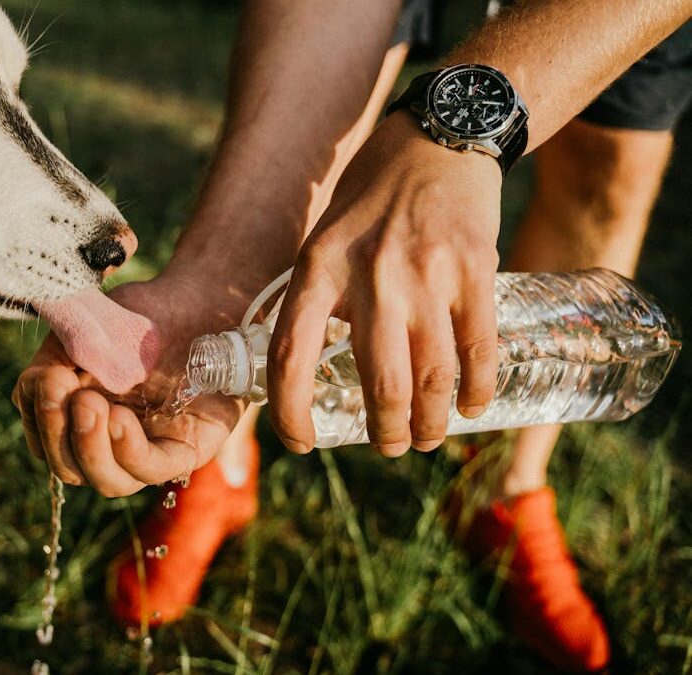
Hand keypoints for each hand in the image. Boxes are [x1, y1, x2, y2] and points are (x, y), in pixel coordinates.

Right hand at [12, 269, 250, 495]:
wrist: (199, 301)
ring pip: (109, 481)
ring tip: (90, 405)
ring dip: (90, 447)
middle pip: (69, 468)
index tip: (45, 378)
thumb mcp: (88, 327)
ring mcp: (148, 449)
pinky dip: (128, 450)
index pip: (44, 440)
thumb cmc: (141, 315)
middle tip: (61, 388)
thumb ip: (58, 353)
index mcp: (79, 416)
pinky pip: (152, 470)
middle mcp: (110, 440)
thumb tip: (39, 383)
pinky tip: (119, 419)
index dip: (38, 417)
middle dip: (57, 433)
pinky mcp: (185, 449)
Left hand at [267, 113, 501, 456]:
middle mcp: (370, 276)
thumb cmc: (371, 196)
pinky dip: (476, 390)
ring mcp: (427, 275)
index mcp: (319, 268)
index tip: (300, 440)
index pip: (291, 355)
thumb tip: (314, 369)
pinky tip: (471, 407)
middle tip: (389, 446)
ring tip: (426, 438)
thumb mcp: (324, 239)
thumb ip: (320, 299)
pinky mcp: (475, 270)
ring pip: (432, 378)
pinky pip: (479, 349)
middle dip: (385, 433)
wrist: (438, 137)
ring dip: (430, 424)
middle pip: (380, 384)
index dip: (290, 410)